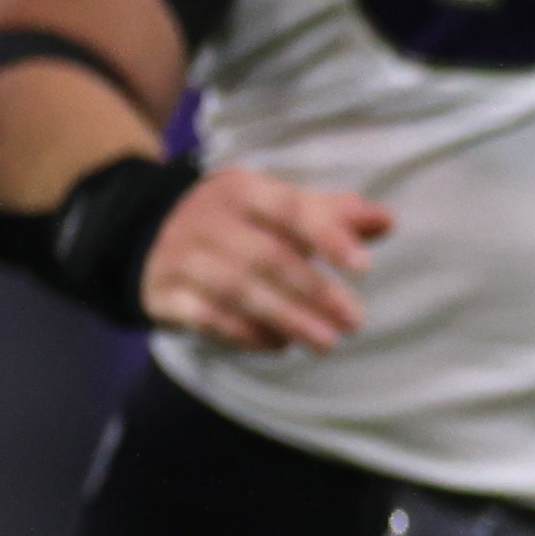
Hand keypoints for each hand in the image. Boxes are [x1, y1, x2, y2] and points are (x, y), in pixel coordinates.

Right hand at [141, 165, 391, 352]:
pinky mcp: (164, 293)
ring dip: (286, 318)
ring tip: (326, 342)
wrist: (149, 235)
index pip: (290, 210)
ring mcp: (181, 256)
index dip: (328, 236)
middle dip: (315, 291)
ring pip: (237, 289)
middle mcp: (207, 219)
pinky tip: (278, 345)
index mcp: (241, 190)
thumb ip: (332, 215)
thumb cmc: (238, 223)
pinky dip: (245, 333)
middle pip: (267, 256)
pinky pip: (206, 316)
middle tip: (354, 321)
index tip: (364, 268)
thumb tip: (385, 220)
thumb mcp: (278, 209)